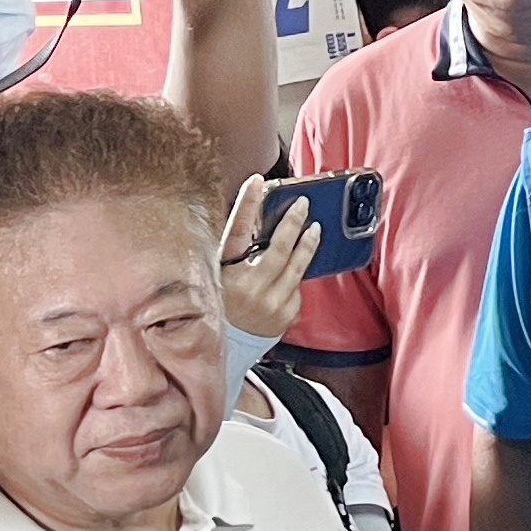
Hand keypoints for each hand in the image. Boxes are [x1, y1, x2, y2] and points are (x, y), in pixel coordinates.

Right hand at [219, 177, 322, 344]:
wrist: (225, 348)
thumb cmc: (219, 306)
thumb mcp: (216, 278)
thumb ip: (234, 256)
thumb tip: (256, 225)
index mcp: (224, 272)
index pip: (237, 230)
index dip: (247, 203)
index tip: (257, 181)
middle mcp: (248, 286)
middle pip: (278, 246)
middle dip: (293, 221)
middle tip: (302, 203)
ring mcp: (269, 301)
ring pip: (297, 265)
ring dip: (307, 243)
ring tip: (314, 228)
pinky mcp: (285, 314)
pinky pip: (297, 287)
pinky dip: (295, 277)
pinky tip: (294, 270)